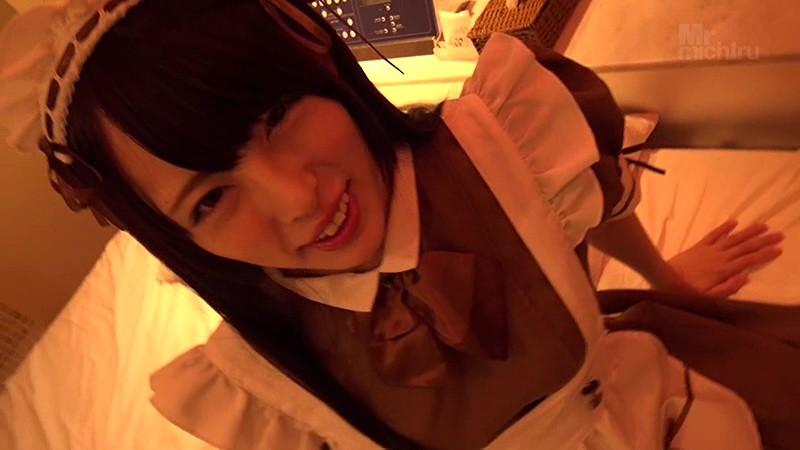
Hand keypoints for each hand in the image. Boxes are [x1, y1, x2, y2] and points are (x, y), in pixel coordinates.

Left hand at [667, 221, 783, 296]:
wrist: (664, 279)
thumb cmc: (687, 292)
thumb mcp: (709, 297)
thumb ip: (728, 288)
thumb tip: (746, 277)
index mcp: (724, 270)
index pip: (749, 260)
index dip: (765, 254)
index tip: (779, 249)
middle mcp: (719, 258)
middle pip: (745, 247)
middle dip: (763, 241)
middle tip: (779, 234)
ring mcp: (709, 250)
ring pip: (733, 239)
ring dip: (749, 232)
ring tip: (763, 225)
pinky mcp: (698, 246)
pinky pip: (713, 235)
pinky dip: (724, 228)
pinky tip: (734, 222)